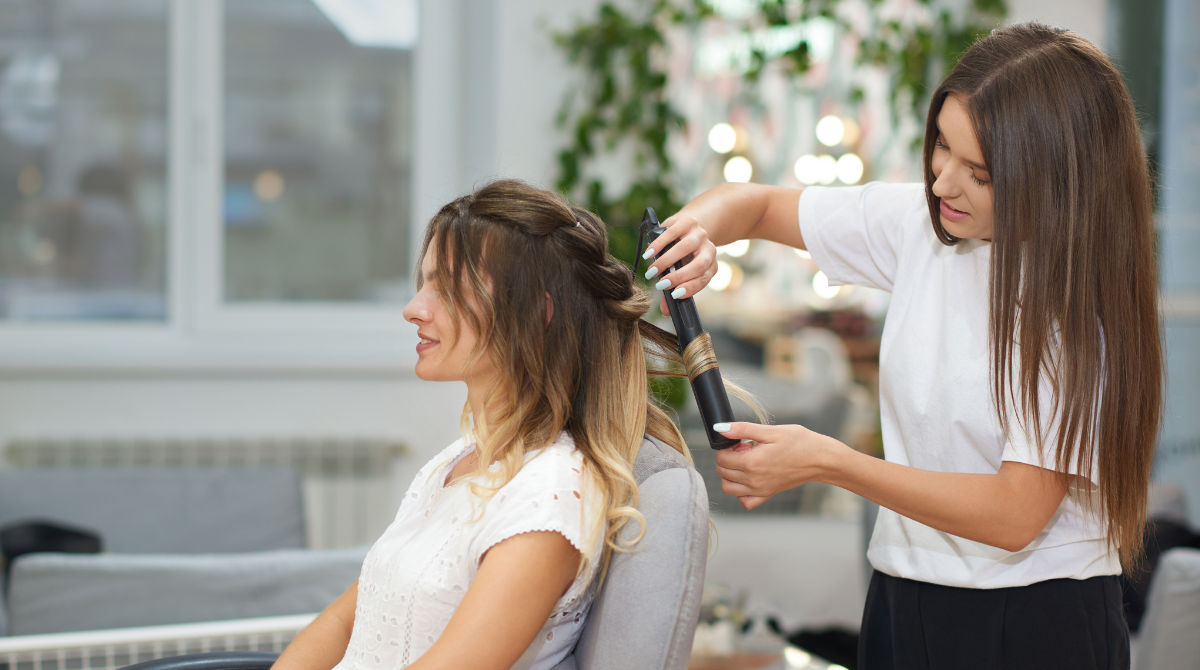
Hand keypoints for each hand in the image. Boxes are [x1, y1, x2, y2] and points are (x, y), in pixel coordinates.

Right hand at [643, 211, 718, 314]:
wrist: (691, 227)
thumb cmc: (685, 255)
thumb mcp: (683, 271)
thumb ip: (675, 289)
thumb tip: (665, 311)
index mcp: (711, 264)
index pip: (704, 278)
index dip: (690, 287)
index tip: (674, 294)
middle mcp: (709, 249)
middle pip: (698, 265)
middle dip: (679, 276)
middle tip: (660, 285)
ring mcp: (700, 234)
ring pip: (685, 248)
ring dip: (666, 261)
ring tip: (652, 270)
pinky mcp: (687, 221)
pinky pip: (673, 233)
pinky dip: (659, 245)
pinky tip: (649, 254)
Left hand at [713, 422, 842, 510]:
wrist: (821, 459)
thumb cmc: (800, 442)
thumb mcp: (770, 431)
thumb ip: (742, 429)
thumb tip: (720, 428)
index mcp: (752, 463)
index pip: (721, 457)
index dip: (728, 446)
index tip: (742, 441)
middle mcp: (753, 480)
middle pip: (723, 471)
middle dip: (729, 457)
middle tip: (747, 448)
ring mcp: (760, 490)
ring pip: (729, 488)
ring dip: (731, 474)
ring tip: (747, 461)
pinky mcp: (767, 494)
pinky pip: (745, 501)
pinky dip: (741, 492)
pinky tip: (750, 478)